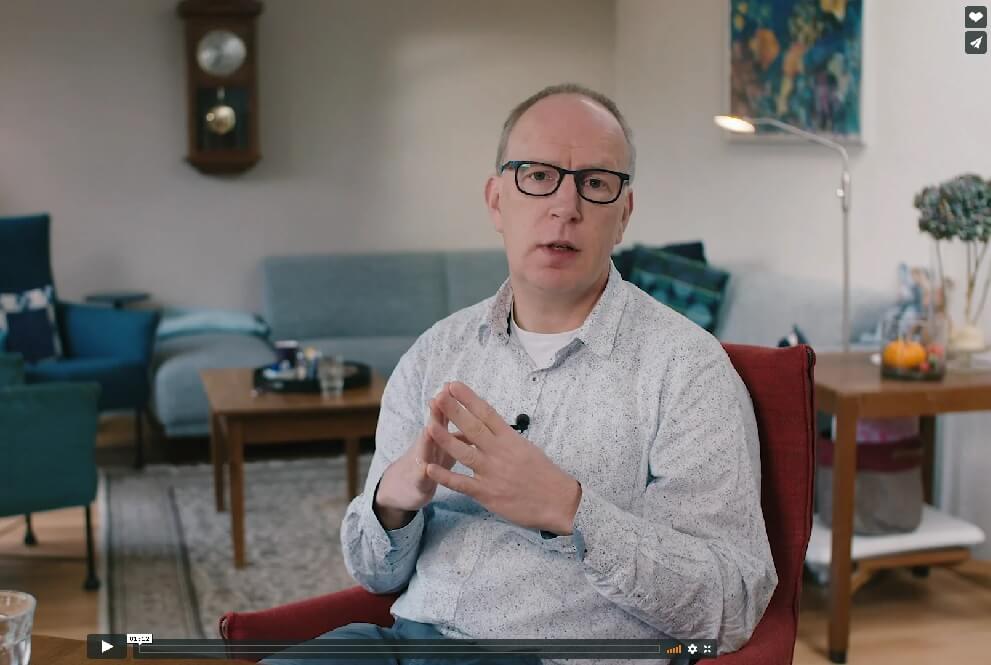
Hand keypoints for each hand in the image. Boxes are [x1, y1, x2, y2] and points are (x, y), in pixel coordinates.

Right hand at [374, 394, 457, 527]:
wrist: (401, 485)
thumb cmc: (431, 458)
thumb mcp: (442, 441)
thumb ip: (456, 427)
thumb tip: (472, 411)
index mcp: (438, 434)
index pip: (444, 414)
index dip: (449, 401)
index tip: (453, 384)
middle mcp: (428, 445)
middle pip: (433, 426)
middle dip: (436, 413)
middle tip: (439, 397)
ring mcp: (421, 462)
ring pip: (424, 450)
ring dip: (426, 439)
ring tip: (429, 428)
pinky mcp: (418, 482)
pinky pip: (421, 478)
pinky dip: (423, 473)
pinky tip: (425, 470)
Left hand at [425, 382, 581, 534]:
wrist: (559, 502)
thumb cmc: (544, 475)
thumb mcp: (527, 449)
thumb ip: (506, 438)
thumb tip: (491, 426)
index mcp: (510, 439)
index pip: (486, 413)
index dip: (468, 398)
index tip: (453, 385)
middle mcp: (499, 452)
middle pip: (472, 427)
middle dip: (453, 410)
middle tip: (437, 395)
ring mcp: (492, 472)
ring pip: (464, 452)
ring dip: (445, 438)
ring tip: (429, 424)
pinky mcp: (487, 493)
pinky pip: (462, 483)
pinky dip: (445, 476)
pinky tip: (430, 468)